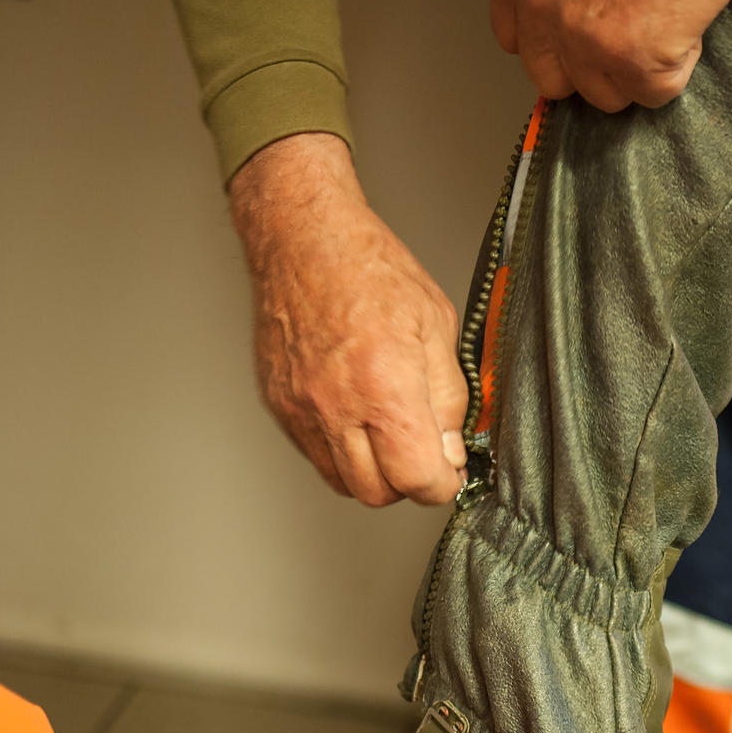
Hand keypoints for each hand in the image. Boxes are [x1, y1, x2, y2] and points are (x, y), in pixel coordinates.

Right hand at [230, 133, 468, 507]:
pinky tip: (359, 417)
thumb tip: (452, 451)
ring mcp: (301, 408)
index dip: (442, 483)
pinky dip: (342, 451)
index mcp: (384, 387)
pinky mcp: (279, 404)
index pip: (416, 479)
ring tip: (391, 433)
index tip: (451, 469)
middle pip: (376, 493)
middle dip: (408, 483)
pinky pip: (314, 454)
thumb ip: (449, 398)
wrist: (304, 240)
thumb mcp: (439, 328)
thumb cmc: (371, 270)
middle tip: (423, 451)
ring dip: (372, 472)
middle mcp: (336, 405)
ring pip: (342, 480)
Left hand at [489, 0, 731, 111]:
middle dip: (595, 65)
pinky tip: (690, 21)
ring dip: (640, 70)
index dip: (557, 40)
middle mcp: (542, 4)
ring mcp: (586, 36)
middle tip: (636, 34)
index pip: (516, 37)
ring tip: (669, 21)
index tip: (589, 32)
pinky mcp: (636, 58)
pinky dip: (680, 66)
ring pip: (607, 95)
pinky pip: (656, 93)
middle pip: (556, 79)